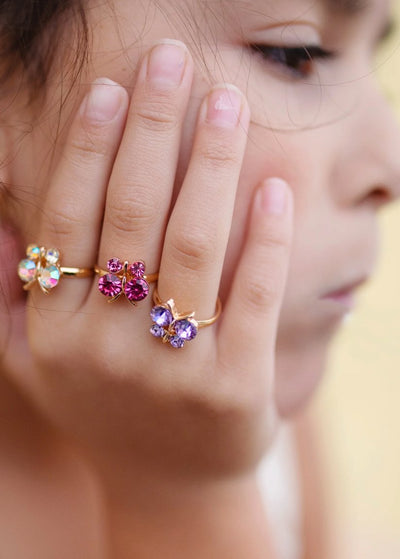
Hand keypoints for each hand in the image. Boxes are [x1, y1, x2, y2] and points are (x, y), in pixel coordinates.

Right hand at [5, 39, 292, 482]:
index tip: (111, 89)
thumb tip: (0, 224)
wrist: (168, 484)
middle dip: (151, 129)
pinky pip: (253, 299)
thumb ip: (8, 298)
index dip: (87, 147)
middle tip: (171, 62)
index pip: (69, 218)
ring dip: (210, 165)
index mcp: (57, 330)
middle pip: (130, 216)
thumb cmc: (106, 408)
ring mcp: (173, 370)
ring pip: (192, 247)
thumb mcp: (36, 364)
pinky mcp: (236, 388)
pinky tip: (273, 189)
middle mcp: (107, 346)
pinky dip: (266, 241)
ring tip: (227, 102)